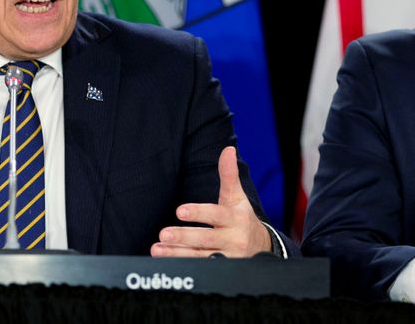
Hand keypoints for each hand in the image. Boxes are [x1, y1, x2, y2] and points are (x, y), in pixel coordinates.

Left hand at [150, 146, 270, 257]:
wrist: (260, 247)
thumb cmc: (241, 218)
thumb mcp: (236, 198)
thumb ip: (229, 175)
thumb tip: (228, 150)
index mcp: (235, 218)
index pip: (216, 215)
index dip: (198, 213)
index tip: (180, 211)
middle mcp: (233, 239)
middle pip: (207, 239)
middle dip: (184, 237)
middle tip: (164, 234)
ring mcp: (227, 257)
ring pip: (200, 257)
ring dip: (177, 254)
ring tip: (158, 249)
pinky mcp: (221, 270)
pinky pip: (199, 268)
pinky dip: (182, 265)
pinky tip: (165, 260)